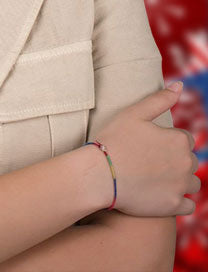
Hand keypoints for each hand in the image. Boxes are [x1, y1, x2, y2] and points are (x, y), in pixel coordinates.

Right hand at [93, 83, 199, 216]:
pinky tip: (160, 194)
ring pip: (192, 183)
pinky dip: (179, 201)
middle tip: (148, 160)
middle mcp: (186, 163)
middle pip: (189, 160)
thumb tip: (180, 85)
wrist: (99, 174)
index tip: (148, 144)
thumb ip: (159, 99)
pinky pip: (188, 205)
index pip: (183, 138)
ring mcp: (181, 186)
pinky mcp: (174, 206)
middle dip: (174, 160)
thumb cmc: (114, 140)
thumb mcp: (133, 113)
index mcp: (179, 140)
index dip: (165, 140)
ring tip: (155, 178)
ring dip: (180, 180)